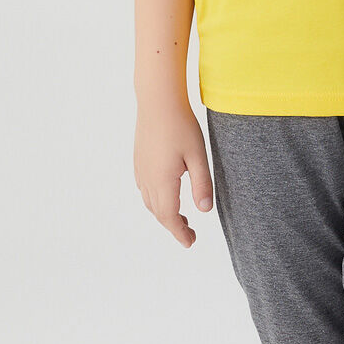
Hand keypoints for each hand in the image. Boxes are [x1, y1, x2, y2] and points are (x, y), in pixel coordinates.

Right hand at [133, 99, 214, 247]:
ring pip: (150, 202)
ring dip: (164, 214)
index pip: (169, 217)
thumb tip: (205, 211)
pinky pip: (145, 189)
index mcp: (163, 180)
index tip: (190, 243)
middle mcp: (147, 178)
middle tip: (190, 234)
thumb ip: (202, 184)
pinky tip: (167, 195)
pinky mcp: (139, 160)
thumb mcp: (198, 156)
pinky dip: (156, 200)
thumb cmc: (181, 125)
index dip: (179, 233)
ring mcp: (140, 169)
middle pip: (158, 212)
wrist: (158, 100)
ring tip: (181, 218)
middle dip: (173, 226)